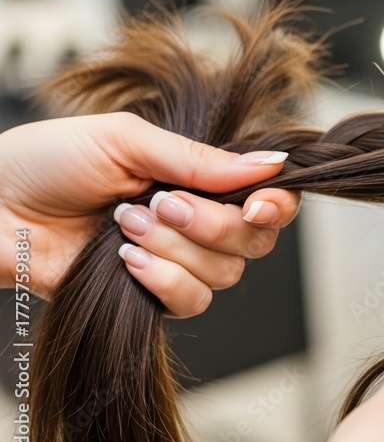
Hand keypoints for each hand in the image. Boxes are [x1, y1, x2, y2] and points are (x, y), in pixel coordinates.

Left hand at [0, 112, 300, 316]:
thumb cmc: (48, 162)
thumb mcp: (126, 140)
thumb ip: (200, 159)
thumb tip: (270, 163)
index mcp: (201, 177)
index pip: (270, 197)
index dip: (276, 205)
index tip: (255, 204)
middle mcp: (199, 219)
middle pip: (255, 240)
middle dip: (212, 224)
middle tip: (161, 202)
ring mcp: (178, 259)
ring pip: (225, 274)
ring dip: (176, 248)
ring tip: (124, 224)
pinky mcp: (153, 294)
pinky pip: (192, 301)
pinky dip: (164, 280)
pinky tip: (126, 259)